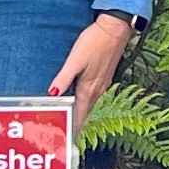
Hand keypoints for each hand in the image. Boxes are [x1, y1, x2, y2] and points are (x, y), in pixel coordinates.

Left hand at [49, 12, 137, 131]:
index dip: (73, 127)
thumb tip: (53, 94)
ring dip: (82, 112)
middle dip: (77, 122)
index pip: (79, 114)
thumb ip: (63, 78)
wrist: (115, 29)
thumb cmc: (94, 43)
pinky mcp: (105, 75)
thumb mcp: (75, 60)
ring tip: (73, 119)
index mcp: (89, 88)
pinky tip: (83, 98)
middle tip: (67, 132)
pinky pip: (94, 94)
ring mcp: (103, 83)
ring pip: (90, 104)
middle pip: (85, 112)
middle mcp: (98, 89)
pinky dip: (87, 101)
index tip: (67, 138)